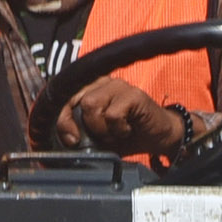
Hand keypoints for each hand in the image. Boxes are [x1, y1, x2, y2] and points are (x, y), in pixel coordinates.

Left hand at [58, 75, 195, 155]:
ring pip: (91, 105)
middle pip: (75, 99)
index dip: (62, 118)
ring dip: (100, 128)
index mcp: (91, 88)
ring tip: (113, 133)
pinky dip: (117, 129)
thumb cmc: (128, 136)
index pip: (65, 96)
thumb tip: (65, 139)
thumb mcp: (97, 138)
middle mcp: (103, 82)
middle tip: (93, 140)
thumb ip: (79, 134)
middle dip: (78, 125)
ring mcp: (119, 85)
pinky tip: (127, 131)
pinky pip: (113, 114)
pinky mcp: (134, 94)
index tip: (70, 139)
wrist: (159, 138)